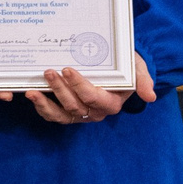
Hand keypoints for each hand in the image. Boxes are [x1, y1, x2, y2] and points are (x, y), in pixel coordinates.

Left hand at [29, 59, 154, 124]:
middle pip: (75, 105)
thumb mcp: (137, 69)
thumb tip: (150, 96)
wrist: (117, 68)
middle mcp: (95, 112)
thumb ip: (142, 80)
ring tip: (33, 90)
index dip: (79, 86)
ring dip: (45, 103)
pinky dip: (42, 108)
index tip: (67, 70)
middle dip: (60, 89)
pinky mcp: (68, 112)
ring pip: (62, 114)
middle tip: (49, 72)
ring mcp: (81, 114)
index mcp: (111, 103)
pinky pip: (54, 115)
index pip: (93, 98)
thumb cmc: (126, 67)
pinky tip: (31, 96)